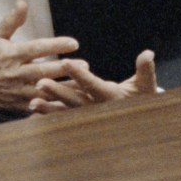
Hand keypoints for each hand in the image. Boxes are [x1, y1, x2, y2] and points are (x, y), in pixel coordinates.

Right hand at [0, 0, 79, 111]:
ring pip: (44, 91)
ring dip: (64, 89)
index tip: (73, 43)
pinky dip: (53, 105)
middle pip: (44, 71)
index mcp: (10, 54)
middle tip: (85, 65)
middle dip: (65, 68)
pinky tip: (68, 105)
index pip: (37, 48)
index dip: (56, 45)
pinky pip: (37, 106)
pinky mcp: (16, 105)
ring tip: (83, 86)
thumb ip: (11, 21)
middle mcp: (14, 73)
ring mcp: (16, 91)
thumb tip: (23, 2)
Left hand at [28, 49, 156, 113]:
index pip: (93, 85)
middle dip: (58, 92)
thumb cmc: (141, 100)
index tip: (66, 63)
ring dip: (49, 108)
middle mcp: (97, 110)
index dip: (80, 75)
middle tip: (41, 83)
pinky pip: (61, 122)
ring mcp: (87, 118)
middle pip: (75, 100)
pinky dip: (48, 120)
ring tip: (32, 103)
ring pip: (65, 112)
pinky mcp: (79, 123)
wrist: (139, 126)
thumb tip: (149, 53)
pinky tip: (32, 118)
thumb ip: (145, 70)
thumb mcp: (145, 86)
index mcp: (111, 97)